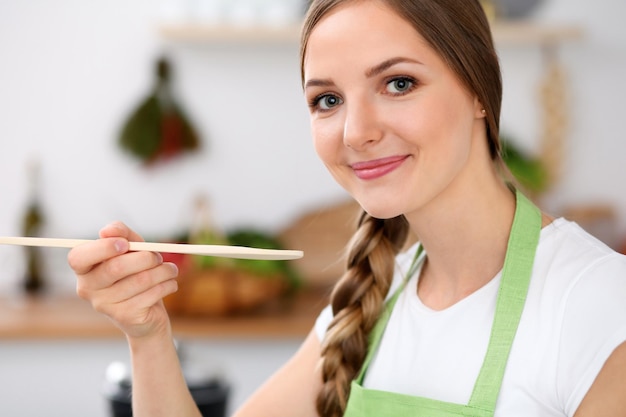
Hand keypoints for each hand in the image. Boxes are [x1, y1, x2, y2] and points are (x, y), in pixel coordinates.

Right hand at [68, 221, 178, 338]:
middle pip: (115, 267)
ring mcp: (104, 305)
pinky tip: (170, 284)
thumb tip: (108, 230)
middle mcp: (87, 289)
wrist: (147, 312)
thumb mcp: (130, 249)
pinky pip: (151, 294)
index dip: (102, 248)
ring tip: (170, 270)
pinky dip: (167, 285)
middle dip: (145, 257)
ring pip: (140, 280)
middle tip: (158, 256)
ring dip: (163, 271)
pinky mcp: (125, 317)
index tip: (125, 244)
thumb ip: (121, 234)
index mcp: (84, 268)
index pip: (78, 257)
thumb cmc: (135, 272)